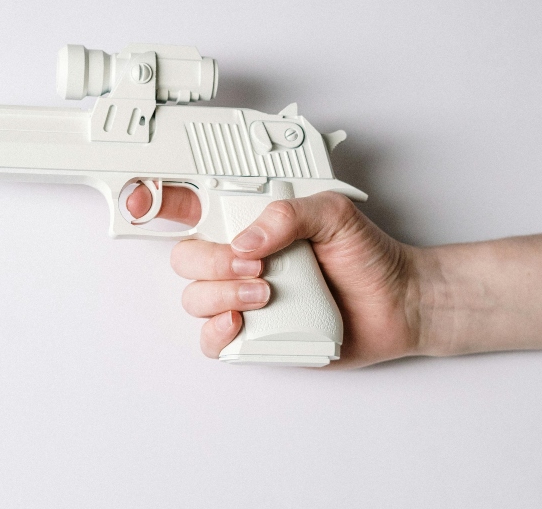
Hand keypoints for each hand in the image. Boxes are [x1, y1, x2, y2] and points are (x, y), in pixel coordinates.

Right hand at [127, 186, 427, 366]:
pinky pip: (211, 340)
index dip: (160, 201)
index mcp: (252, 223)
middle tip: (251, 264)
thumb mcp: (335, 214)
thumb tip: (247, 239)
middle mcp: (241, 261)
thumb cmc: (369, 256)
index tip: (143, 200)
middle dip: (209, 259)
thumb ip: (289, 213)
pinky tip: (242, 321)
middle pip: (185, 257)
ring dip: (222, 294)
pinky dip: (217, 331)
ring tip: (264, 293)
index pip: (194, 207)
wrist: (398, 303)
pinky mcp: (253, 336)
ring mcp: (244, 299)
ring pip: (195, 298)